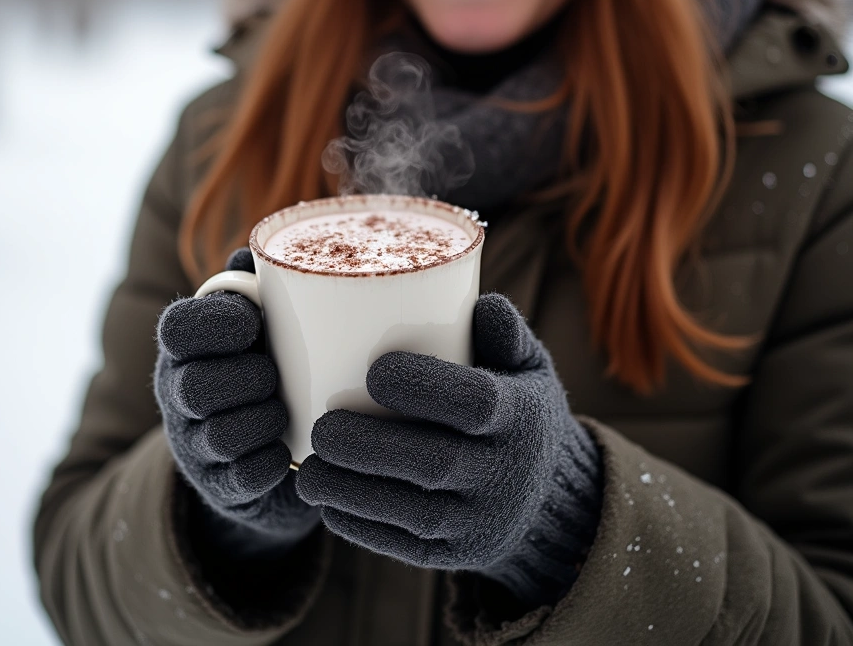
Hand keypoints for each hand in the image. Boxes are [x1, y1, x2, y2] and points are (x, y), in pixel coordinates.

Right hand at [155, 249, 318, 546]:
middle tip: (277, 373)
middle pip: (196, 385)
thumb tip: (262, 252)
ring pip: (220, 434)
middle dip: (249, 378)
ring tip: (286, 410)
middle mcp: (178, 393)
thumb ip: (260, 284)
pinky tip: (288, 449)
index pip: (178, 326)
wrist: (268, 446)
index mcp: (186, 344)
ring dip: (264, 419)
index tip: (255, 322)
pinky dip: (272, 461)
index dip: (217, 323)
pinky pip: (243, 478)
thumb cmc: (265, 362)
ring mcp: (193, 445)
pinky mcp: (219, 487)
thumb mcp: (260, 321)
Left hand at [294, 293, 601, 602]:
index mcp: (521, 416)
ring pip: (413, 511)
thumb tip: (480, 301)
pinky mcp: (457, 554)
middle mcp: (506, 473)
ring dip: (352, 491)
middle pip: (434, 463)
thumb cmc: (515, 406)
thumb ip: (503, 331)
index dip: (424, 386)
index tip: (374, 371)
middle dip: (369, 445)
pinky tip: (326, 500)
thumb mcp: (525, 365)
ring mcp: (482, 520)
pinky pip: (405, 546)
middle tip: (323, 425)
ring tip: (309, 469)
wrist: (546, 496)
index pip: (475, 402)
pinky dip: (360, 525)